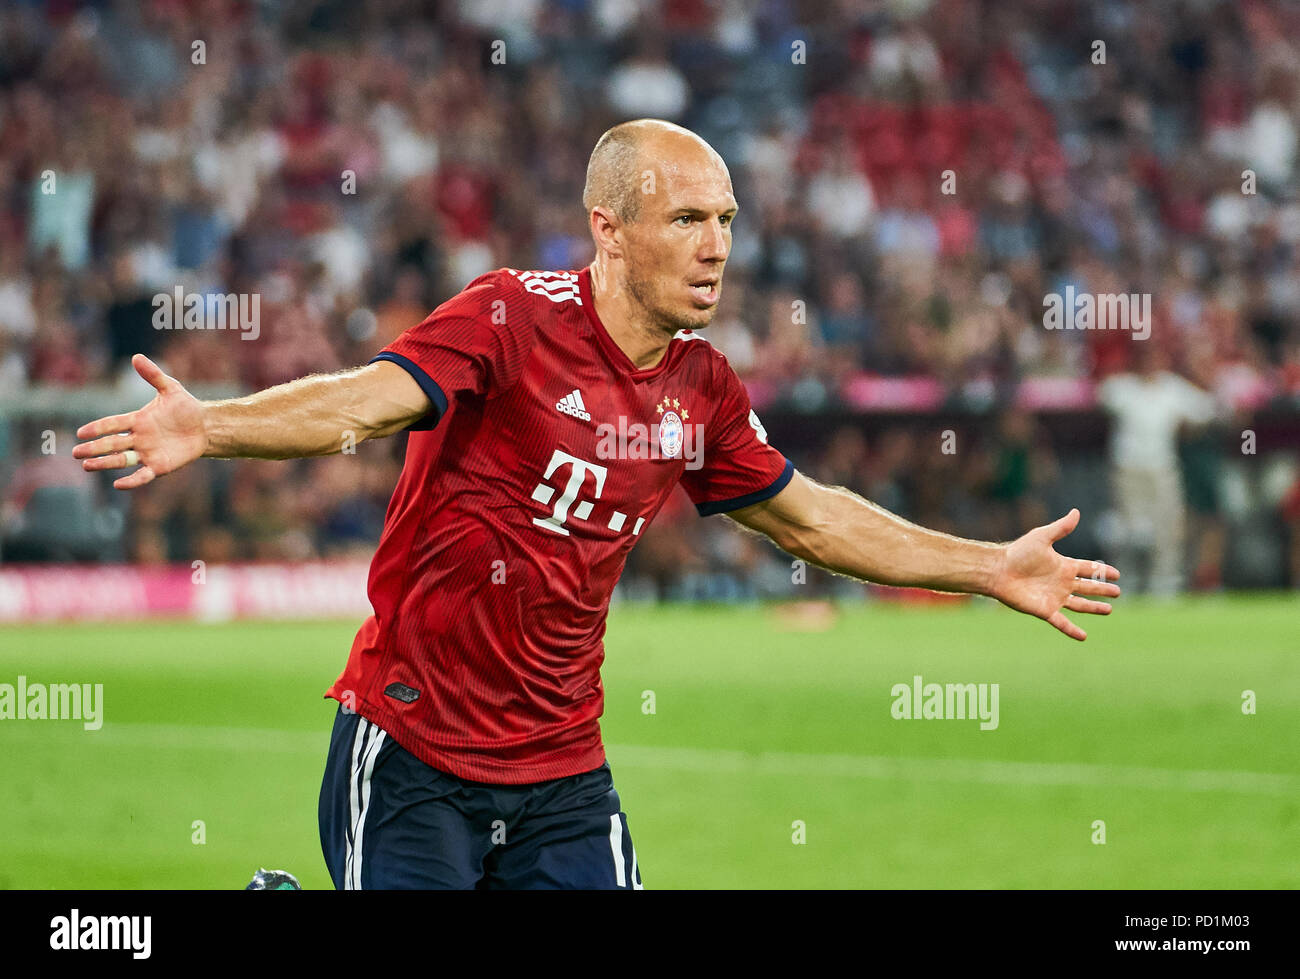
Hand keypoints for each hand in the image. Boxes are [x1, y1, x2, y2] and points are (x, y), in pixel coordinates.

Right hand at [73, 354, 207, 489]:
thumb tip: (136, 357)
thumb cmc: (186, 407)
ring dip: (104, 463)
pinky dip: (131, 481)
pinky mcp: (159, 466)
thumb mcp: (170, 388)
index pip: (112, 424)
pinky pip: (142, 475)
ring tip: (86, 466)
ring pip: (121, 460)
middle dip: (94, 448)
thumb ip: (153, 375)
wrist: (206, 426)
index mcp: (137, 420)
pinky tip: (118, 484)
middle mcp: (138, 438)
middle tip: (76, 453)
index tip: (81, 433)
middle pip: (111, 444)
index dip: (96, 428)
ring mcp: (147, 453)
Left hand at [988, 508, 1119, 640]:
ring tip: (1109, 609)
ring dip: (1094, 608)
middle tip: (1118, 592)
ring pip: (1080, 605)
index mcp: (1063, 566)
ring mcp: (1054, 597)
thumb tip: (1076, 511)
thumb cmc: (1018, 553)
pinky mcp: (1045, 610)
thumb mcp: (1042, 537)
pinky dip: (1072, 630)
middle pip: (1087, 587)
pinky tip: (1083, 637)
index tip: (1117, 574)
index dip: (1102, 571)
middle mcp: (1061, 582)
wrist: (998, 571)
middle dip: (1102, 589)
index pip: (1089, 569)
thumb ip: (1061, 528)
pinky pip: (1062, 622)